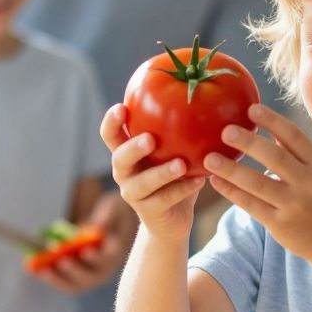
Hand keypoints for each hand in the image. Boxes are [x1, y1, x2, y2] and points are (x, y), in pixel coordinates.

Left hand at [33, 193, 131, 294]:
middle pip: (89, 278)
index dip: (97, 258)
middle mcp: (104, 269)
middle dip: (73, 271)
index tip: (85, 250)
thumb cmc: (113, 213)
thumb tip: (96, 228)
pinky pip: (61, 279)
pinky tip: (32, 268)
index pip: (107, 259)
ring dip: (57, 279)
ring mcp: (89, 275)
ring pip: (73, 284)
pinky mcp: (75, 276)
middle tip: (60, 260)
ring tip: (41, 270)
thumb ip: (107, 217)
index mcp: (115, 253)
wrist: (112, 222)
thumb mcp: (114, 209)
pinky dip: (48, 275)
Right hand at [100, 103, 202, 243]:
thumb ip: (180, 130)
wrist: (173, 218)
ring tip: (180, 165)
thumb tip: (200, 92)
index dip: (111, 123)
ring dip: (160, 173)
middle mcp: (124, 172)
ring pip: (141, 184)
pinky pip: (164, 199)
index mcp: (126, 153)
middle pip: (119, 158)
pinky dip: (182, 190)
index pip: (111, 135)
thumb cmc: (176, 175)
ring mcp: (133, 194)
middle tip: (150, 139)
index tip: (121, 107)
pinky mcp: (148, 212)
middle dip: (132, 148)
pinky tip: (199, 181)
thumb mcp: (176, 150)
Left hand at [206, 103, 311, 262]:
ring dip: (232, 170)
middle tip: (225, 130)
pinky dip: (232, 192)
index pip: (295, 137)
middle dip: (249, 143)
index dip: (273, 121)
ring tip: (209, 158)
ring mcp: (294, 205)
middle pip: (276, 158)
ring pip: (259, 183)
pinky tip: (215, 181)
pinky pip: (252, 205)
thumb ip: (295, 153)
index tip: (251, 108)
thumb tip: (268, 124)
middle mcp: (308, 183)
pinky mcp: (280, 224)